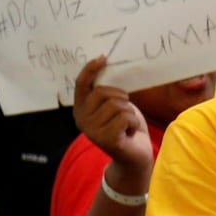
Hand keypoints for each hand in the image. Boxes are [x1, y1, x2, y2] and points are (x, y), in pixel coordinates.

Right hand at [73, 57, 152, 184]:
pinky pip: (125, 118)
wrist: (134, 157)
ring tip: (127, 125)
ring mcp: (92, 131)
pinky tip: (129, 132)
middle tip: (126, 109)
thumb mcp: (113, 106)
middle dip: (121, 97)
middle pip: (103, 92)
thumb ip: (106, 93)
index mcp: (81, 109)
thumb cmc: (125, 127)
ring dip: (130, 113)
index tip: (103, 58)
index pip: (81, 84)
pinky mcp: (106, 139)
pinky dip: (133, 123)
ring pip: (117, 105)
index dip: (90, 69)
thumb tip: (108, 67)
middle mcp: (82, 120)